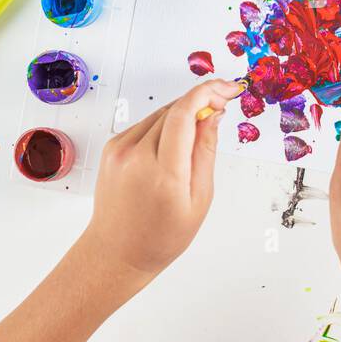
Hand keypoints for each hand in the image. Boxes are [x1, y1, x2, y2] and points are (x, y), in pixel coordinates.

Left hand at [83, 78, 244, 276]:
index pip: (184, 113)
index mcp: (163, 172)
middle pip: (174, 109)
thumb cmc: (161, 235)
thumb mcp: (199, 198)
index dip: (209, 92)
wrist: (117, 252)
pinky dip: (165, 125)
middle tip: (223, 105)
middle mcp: (136, 156)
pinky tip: (174, 145)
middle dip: (201, 101)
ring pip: (160, 114)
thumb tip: (213, 114)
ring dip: (184, 114)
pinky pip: (145, 124)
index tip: (228, 89)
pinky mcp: (112, 147)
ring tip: (199, 132)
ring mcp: (119, 149)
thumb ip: (205, 151)